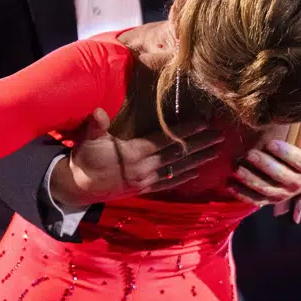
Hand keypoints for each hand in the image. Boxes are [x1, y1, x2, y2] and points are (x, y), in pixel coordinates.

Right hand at [49, 108, 223, 209]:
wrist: (79, 188)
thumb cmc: (85, 160)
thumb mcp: (87, 141)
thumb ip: (95, 126)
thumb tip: (97, 111)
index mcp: (133, 153)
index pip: (165, 140)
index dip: (185, 132)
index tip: (203, 124)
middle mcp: (144, 168)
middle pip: (178, 155)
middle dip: (200, 146)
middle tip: (220, 137)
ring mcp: (145, 181)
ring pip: (178, 170)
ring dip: (198, 161)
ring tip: (216, 153)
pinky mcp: (144, 189)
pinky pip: (168, 183)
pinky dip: (183, 178)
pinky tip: (197, 172)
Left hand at [230, 136, 300, 206]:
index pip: (300, 161)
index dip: (286, 153)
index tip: (271, 143)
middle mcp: (298, 184)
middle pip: (280, 176)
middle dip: (264, 165)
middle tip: (250, 154)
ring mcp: (283, 194)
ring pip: (266, 189)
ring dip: (250, 180)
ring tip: (237, 169)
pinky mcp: (271, 201)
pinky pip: (256, 200)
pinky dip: (242, 194)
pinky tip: (230, 184)